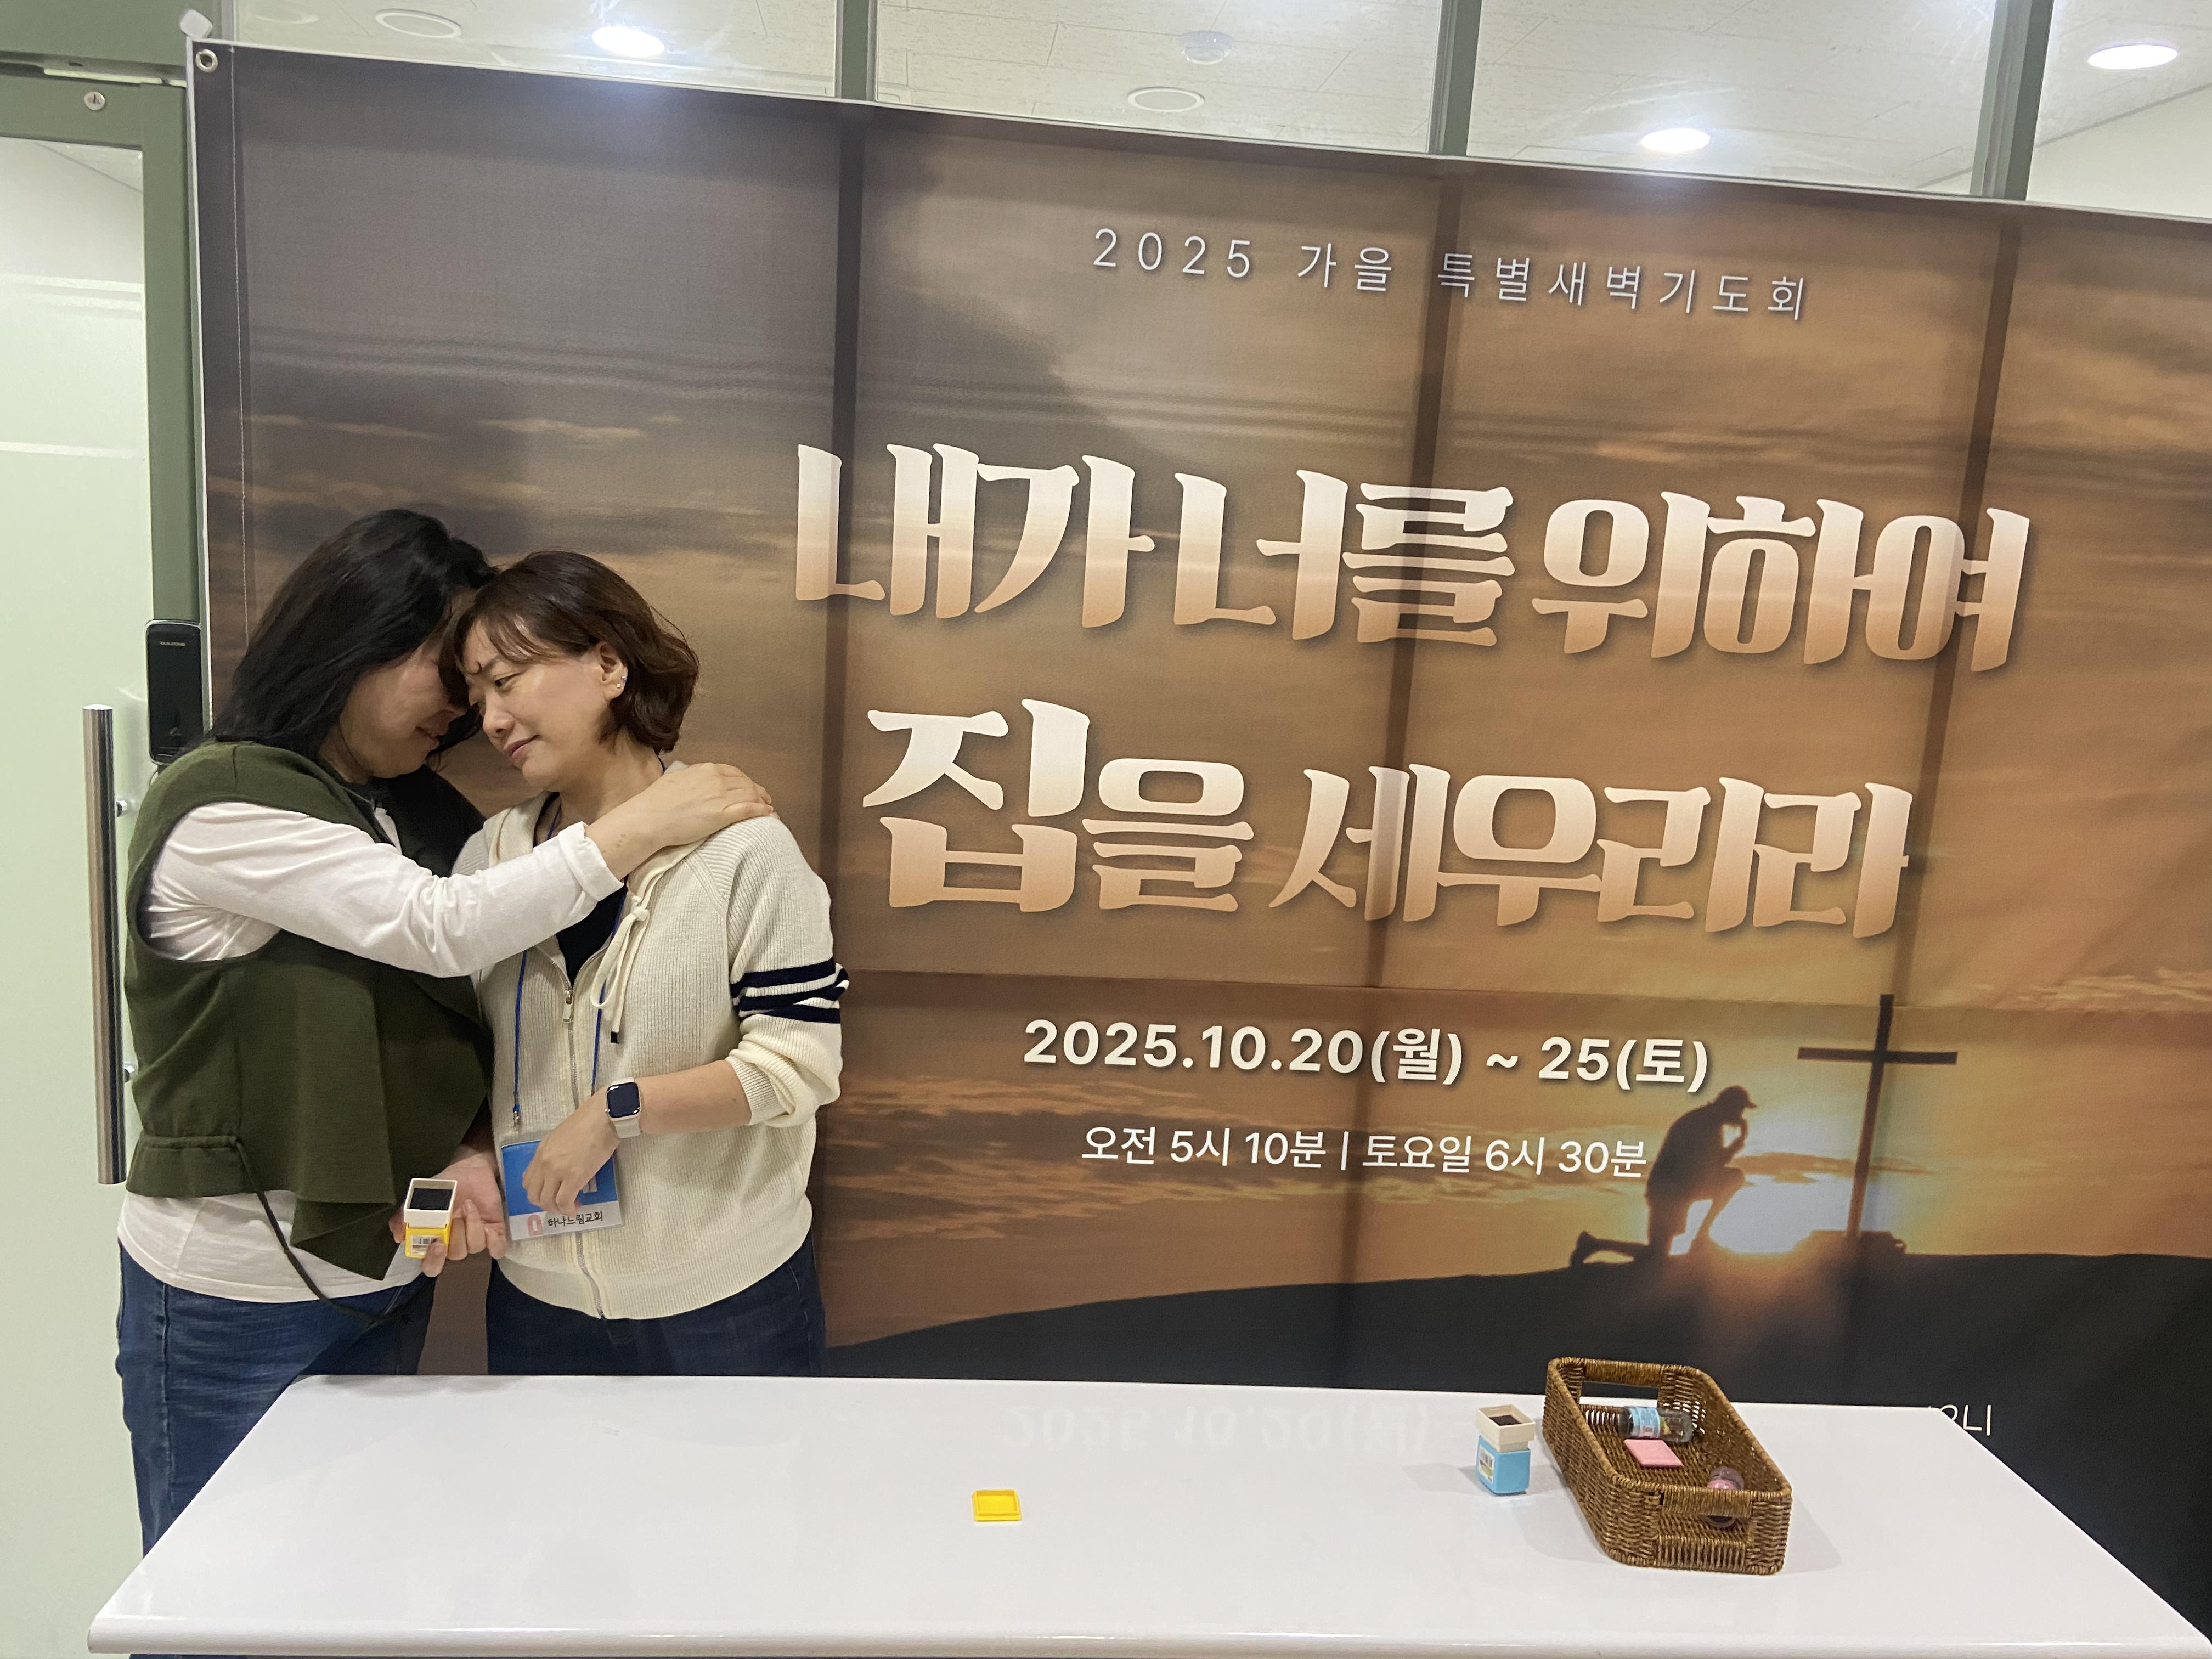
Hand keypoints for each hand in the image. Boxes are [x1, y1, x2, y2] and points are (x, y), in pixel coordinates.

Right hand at [387, 1146, 507, 1276]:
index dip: (434, 1261)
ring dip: (472, 1226)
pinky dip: (495, 1241)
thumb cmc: (443, 1187)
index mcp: (435, 1241)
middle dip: (456, 1237)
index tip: (438, 1244)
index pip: (432, 1266)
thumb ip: (405, 1215)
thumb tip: (398, 1236)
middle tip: (455, 1218)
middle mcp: (455, 1243)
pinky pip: (497, 1249)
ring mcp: (476, 1238)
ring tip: (469, 1205)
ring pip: (475, 1247)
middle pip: (456, 1255)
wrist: (469, 1170)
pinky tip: (489, 1227)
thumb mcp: (420, 1197)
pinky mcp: (495, 1232)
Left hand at [523, 1096, 619, 1216]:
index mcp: (541, 1152)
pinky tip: (576, 1208)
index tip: (552, 1193)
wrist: (603, 1117)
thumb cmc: (589, 1122)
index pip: (528, 1181)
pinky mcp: (574, 1177)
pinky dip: (568, 1209)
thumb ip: (555, 1153)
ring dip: (557, 1209)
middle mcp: (544, 1163)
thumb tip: (561, 1167)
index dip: (538, 1192)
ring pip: (547, 1202)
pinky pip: (564, 1202)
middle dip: (546, 1204)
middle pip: (533, 1195)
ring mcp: (557, 1171)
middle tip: (560, 1203)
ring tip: (570, 1207)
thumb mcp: (562, 1137)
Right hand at [631, 763, 773, 844]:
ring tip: (768, 807)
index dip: (744, 780)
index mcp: (706, 769)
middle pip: (745, 783)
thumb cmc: (656, 802)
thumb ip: (691, 778)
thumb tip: (695, 779)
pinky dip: (761, 810)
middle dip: (756, 790)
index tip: (749, 786)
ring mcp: (721, 796)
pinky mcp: (722, 814)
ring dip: (762, 801)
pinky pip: (749, 809)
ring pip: (750, 795)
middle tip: (763, 798)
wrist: (649, 818)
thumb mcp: (675, 779)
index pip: (733, 772)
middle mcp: (717, 779)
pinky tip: (768, 813)